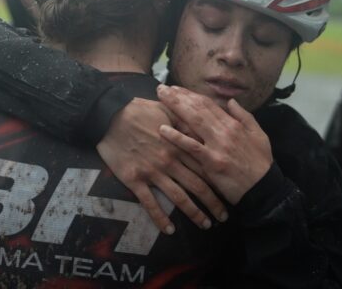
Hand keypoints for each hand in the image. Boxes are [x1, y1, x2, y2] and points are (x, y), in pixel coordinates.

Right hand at [96, 98, 227, 234]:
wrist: (110, 116)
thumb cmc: (140, 110)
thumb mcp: (168, 111)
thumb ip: (187, 123)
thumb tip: (205, 131)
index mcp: (180, 144)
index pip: (205, 166)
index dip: (219, 180)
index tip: (230, 191)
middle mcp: (170, 161)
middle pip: (197, 185)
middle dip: (213, 203)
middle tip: (224, 217)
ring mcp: (153, 172)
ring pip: (179, 197)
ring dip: (194, 213)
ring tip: (205, 225)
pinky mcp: (135, 180)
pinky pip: (150, 203)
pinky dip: (160, 218)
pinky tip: (169, 230)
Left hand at [157, 85, 272, 204]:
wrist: (264, 190)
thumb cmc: (260, 163)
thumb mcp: (259, 135)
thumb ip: (244, 116)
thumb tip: (231, 101)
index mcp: (234, 124)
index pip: (208, 104)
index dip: (191, 95)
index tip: (176, 89)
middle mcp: (224, 131)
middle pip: (198, 109)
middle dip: (178, 96)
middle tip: (162, 88)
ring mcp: (218, 146)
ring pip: (194, 121)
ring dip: (175, 107)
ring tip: (161, 98)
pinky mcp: (212, 162)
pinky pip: (192, 147)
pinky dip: (177, 137)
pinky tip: (162, 129)